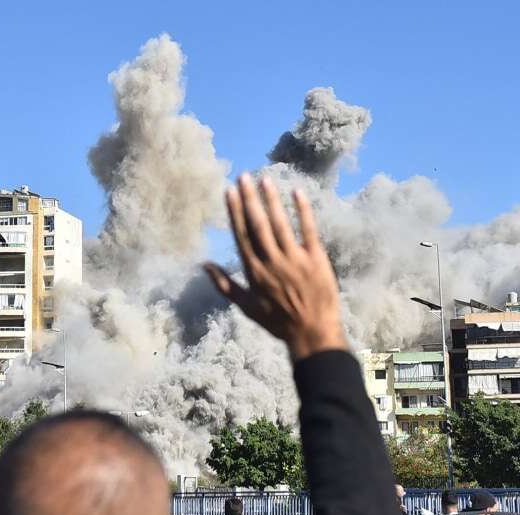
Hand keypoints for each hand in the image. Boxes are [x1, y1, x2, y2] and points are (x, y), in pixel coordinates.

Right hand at [204, 173, 345, 360]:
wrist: (312, 332)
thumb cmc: (277, 322)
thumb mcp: (246, 307)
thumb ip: (224, 285)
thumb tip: (204, 265)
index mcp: (254, 272)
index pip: (241, 235)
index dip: (235, 211)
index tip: (230, 191)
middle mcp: (271, 262)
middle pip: (257, 225)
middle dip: (249, 199)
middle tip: (244, 177)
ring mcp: (294, 259)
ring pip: (280, 224)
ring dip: (271, 200)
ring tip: (264, 180)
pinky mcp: (316, 259)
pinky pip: (308, 230)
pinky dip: (303, 211)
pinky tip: (297, 193)